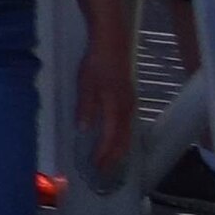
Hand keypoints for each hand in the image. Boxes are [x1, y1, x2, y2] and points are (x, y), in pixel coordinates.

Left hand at [83, 32, 139, 176]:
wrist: (112, 43)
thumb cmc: (97, 63)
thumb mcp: (86, 85)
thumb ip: (86, 108)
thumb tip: (84, 130)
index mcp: (116, 108)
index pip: (112, 138)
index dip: (104, 154)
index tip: (96, 167)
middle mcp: (127, 109)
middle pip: (123, 139)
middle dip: (114, 156)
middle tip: (104, 171)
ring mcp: (130, 103)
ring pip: (127, 133)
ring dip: (119, 148)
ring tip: (110, 160)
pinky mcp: (128, 98)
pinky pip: (127, 124)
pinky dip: (122, 136)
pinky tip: (115, 138)